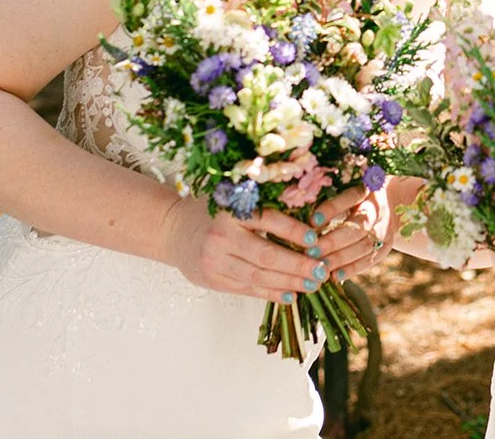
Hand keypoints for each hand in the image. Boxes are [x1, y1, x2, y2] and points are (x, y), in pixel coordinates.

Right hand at [158, 190, 361, 300]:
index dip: (294, 231)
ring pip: (258, 277)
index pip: (268, 221)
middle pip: (266, 255)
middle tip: (322, 270)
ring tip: (313, 285)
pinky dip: (271, 293)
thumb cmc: (212, 211)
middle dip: (298, 265)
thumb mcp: (234, 199)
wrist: (172, 230)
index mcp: (231, 210)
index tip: (316, 239)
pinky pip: (247, 289)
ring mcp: (216, 262)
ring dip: (289, 283)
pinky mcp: (214, 280)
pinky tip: (291, 294)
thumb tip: (306, 219)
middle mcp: (222, 237)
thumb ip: (262, 206)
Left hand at [307, 183, 394, 283]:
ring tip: (320, 266)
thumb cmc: (356, 198)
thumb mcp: (346, 192)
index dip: (331, 209)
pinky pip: (371, 259)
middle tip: (311, 252)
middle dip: (333, 241)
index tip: (312, 221)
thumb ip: (330, 205)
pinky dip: (353, 268)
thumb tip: (303, 221)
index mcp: (367, 189)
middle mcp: (379, 209)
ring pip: (365, 245)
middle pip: (359, 226)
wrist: (391, 203)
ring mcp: (385, 228)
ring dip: (341, 258)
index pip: (350, 197)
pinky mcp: (386, 246)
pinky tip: (335, 276)